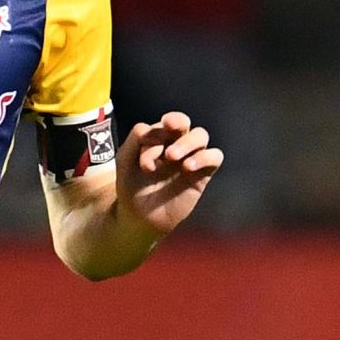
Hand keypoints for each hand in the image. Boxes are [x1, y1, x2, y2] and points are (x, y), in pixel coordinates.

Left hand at [115, 110, 222, 238]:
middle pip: (184, 122)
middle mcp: (175, 144)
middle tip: (166, 134)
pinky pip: (215, 156)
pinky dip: (205, 157)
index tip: (143, 157)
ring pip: (201, 135)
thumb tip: (154, 127)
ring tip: (172, 157)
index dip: (154, 134)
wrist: (140, 217)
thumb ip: (136, 139)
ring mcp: (190, 157)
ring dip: (187, 142)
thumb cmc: (132, 187)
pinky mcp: (202, 174)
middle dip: (177, 122)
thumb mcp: (125, 160)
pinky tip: (187, 167)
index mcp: (157, 138)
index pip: (161, 124)